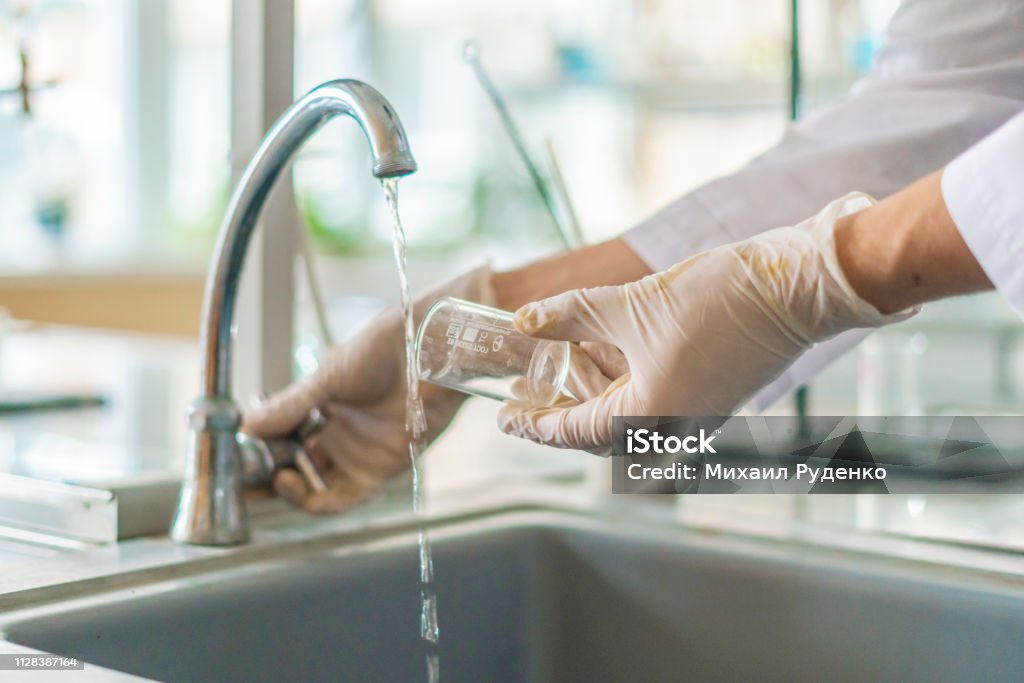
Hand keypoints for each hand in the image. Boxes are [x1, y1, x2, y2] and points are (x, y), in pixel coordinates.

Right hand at [242, 266, 494, 513]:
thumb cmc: (385, 348)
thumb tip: (247, 425)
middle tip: (239, 479)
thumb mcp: (329, 376)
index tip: (230, 458)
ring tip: (269, 478)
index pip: (278, 440)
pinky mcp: (380, 469)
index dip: (254, 453)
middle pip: (292, 469)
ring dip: (286, 491)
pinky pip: (343, 498)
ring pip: (313, 488)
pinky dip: (315, 501)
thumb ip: (290, 405)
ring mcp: (356, 453)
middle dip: (264, 479)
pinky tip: (293, 484)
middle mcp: (335, 434)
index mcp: (319, 407)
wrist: (430, 351)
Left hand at [498, 193, 915, 451]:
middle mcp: (670, 430)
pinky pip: (651, 402)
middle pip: (596, 431)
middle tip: (524, 396)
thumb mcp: (629, 306)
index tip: (504, 418)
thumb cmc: (716, 300)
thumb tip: (525, 320)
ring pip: (625, 416)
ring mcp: (694, 416)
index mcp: (647, 420)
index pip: (572, 432)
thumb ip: (570, 317)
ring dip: (591, 393)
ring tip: (558, 368)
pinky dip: (622, 384)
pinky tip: (602, 356)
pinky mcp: (710, 396)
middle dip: (558, 411)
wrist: (795, 287)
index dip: (533, 424)